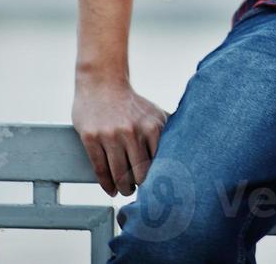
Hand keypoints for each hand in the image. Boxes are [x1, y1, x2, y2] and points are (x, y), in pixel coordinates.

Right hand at [72, 74, 169, 195]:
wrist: (102, 83)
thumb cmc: (131, 104)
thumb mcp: (154, 114)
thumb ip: (166, 134)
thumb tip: (185, 156)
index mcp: (152, 127)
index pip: (159, 163)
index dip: (159, 180)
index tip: (159, 189)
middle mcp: (132, 131)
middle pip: (139, 173)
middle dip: (140, 187)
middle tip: (139, 193)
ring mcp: (110, 135)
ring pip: (118, 174)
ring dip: (123, 188)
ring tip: (125, 191)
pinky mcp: (91, 138)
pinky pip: (100, 169)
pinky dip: (106, 184)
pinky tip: (111, 190)